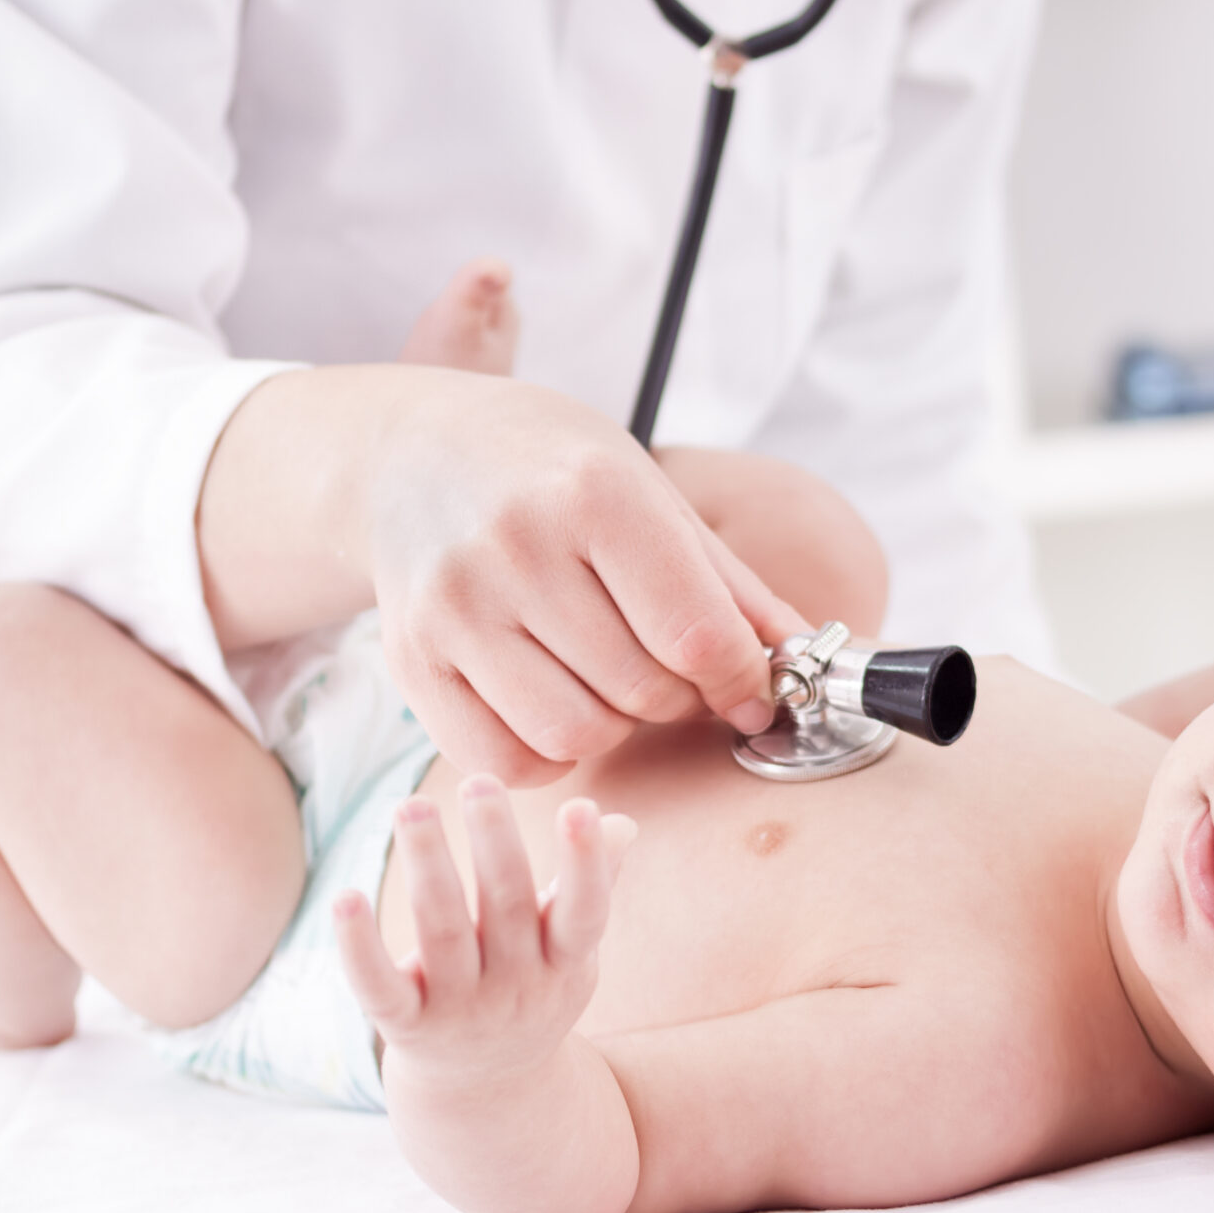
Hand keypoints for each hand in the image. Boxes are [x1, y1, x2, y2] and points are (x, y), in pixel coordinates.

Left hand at [335, 777, 633, 1091]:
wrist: (490, 1091)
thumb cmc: (533, 989)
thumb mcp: (572, 951)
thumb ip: (592, 886)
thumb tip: (620, 823)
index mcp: (565, 962)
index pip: (584, 913)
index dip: (585, 865)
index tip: (580, 809)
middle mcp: (517, 987)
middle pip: (506, 908)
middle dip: (494, 844)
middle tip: (479, 782)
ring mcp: (461, 1010)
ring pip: (442, 933)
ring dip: (429, 867)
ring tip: (411, 806)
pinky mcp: (406, 1025)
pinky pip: (380, 987)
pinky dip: (360, 947)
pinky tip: (345, 898)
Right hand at [365, 372, 808, 784]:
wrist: (409, 452)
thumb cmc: (547, 467)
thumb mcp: (648, 490)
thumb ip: (728, 584)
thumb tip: (804, 660)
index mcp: (593, 492)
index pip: (695, 633)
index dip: (741, 678)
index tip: (750, 686)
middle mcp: (516, 546)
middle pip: (642, 692)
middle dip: (679, 698)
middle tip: (672, 669)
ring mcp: (454, 607)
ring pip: (578, 735)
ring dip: (615, 727)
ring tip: (608, 680)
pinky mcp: (412, 660)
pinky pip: (507, 760)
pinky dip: (549, 755)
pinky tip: (554, 702)